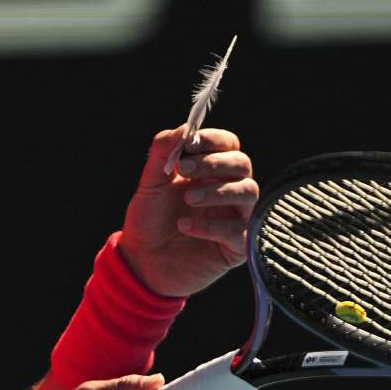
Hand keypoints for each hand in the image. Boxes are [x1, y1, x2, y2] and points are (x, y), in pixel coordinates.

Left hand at [120, 126, 257, 296]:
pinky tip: (184, 226)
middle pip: (242, 164)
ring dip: (218, 191)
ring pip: (248, 192)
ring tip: (188, 198)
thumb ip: (164, 152)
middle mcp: (228, 190)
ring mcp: (235, 217)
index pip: (228, 145)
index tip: (191, 142)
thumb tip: (185, 127)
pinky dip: (211, 225)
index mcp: (210, 171)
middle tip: (185, 169)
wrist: (142, 262)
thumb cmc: (150, 220)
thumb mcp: (151, 183)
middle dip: (215, 163)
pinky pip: (238, 230)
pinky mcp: (237, 246)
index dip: (214, 140)